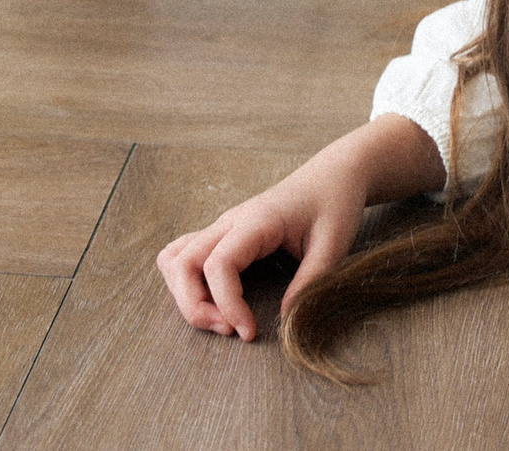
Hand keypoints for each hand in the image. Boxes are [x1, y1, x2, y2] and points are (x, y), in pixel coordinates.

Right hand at [156, 113, 442, 341]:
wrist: (333, 175)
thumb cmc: (334, 205)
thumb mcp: (333, 245)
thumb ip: (309, 282)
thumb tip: (283, 321)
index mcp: (256, 221)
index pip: (219, 264)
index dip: (226, 304)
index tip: (249, 332)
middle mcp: (230, 222)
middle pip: (182, 263)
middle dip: (194, 306)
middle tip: (229, 330)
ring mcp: (222, 227)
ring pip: (174, 259)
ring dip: (185, 295)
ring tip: (220, 319)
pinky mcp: (223, 234)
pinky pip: (185, 255)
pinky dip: (187, 283)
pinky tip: (216, 302)